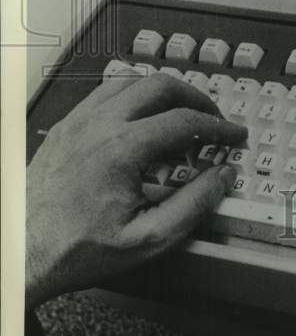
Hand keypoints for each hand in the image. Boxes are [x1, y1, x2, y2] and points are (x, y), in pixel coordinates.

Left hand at [26, 72, 247, 308]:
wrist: (22, 253)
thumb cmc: (75, 249)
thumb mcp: (146, 239)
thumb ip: (192, 205)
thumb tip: (221, 177)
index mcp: (122, 149)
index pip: (185, 120)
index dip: (218, 126)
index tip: (233, 135)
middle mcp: (99, 125)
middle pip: (161, 86)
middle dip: (195, 98)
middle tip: (212, 118)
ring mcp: (79, 121)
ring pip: (131, 82)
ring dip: (163, 92)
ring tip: (180, 112)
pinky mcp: (65, 127)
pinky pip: (104, 92)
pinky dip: (131, 95)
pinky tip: (139, 116)